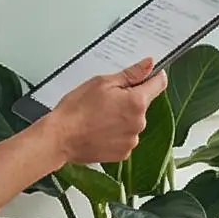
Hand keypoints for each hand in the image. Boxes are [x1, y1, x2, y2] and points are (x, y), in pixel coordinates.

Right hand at [43, 59, 167, 163]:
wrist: (59, 138)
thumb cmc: (76, 110)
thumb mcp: (102, 82)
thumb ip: (130, 74)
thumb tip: (149, 64)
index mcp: (137, 102)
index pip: (158, 83)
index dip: (152, 76)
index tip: (146, 75)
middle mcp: (139, 123)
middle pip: (142, 104)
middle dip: (129, 99)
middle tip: (106, 99)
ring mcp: (131, 140)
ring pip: (133, 122)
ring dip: (122, 118)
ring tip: (99, 117)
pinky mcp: (123, 153)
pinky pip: (125, 138)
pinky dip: (116, 134)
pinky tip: (99, 130)